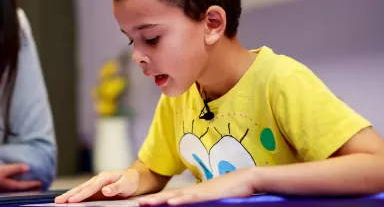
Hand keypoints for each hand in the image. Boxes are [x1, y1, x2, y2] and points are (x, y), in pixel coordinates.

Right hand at [0, 163, 41, 193]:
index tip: (42, 182)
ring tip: (28, 185)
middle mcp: (6, 190)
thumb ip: (15, 168)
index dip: (34, 183)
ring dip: (22, 187)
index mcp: (10, 186)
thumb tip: (28, 167)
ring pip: (15, 189)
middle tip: (38, 186)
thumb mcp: (1, 169)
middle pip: (21, 189)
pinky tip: (12, 182)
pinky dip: (14, 185)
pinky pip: (8, 187)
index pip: (25, 186)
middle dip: (30, 188)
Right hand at [55, 169, 139, 202]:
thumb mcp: (126, 184)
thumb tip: (105, 190)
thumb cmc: (130, 181)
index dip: (81, 194)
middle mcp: (97, 180)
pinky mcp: (95, 191)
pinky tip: (69, 201)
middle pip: (81, 188)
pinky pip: (83, 194)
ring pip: (80, 190)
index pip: (90, 187)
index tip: (72, 200)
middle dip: (69, 194)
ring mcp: (95, 185)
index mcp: (104, 177)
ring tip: (58, 201)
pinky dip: (75, 197)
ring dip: (69, 196)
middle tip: (58, 201)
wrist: (134, 179)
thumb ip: (116, 187)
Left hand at [137, 168, 257, 204]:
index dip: (157, 201)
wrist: (246, 179)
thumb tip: (196, 205)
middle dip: (152, 200)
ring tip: (144, 203)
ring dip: (159, 200)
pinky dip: (180, 201)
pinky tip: (170, 203)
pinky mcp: (207, 194)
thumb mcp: (212, 200)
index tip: (144, 203)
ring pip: (174, 197)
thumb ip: (202, 203)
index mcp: (193, 193)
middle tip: (137, 203)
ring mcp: (199, 192)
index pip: (171, 198)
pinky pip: (191, 198)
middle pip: (168, 196)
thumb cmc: (231, 191)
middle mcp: (192, 192)